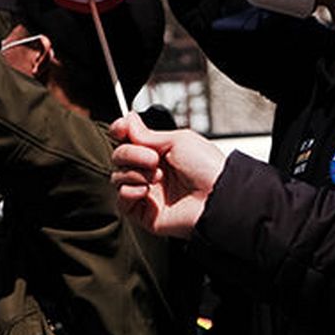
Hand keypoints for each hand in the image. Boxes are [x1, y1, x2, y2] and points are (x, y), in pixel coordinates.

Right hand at [106, 117, 226, 238]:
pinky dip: (129, 191)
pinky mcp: (144, 213)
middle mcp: (151, 172)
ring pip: (117, 177)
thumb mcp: (177, 140)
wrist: (217, 198)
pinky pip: (121, 200)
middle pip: (119, 157)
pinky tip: (146, 190)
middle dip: (131, 153)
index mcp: (159, 153)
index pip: (128, 140)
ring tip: (156, 177)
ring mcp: (147, 193)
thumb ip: (147, 134)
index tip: (121, 129)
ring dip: (133, 173)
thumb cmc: (208, 168)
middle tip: (152, 159)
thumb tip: (128, 121)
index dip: (120, 132)